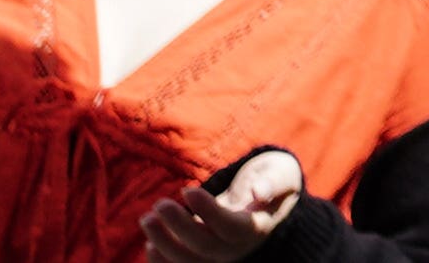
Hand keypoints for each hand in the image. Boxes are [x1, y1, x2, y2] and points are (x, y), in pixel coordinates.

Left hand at [143, 147, 301, 259]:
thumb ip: (274, 182)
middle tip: (159, 204)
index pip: (230, 226)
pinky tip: (149, 244)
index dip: (208, 211)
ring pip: (190, 262)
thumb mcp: (281, 174)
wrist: (267, 203)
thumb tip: (259, 191)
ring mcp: (218, 258)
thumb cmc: (273, 181)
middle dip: (179, 227)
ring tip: (147, 220)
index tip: (188, 189)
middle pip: (206, 247)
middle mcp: (236, 249)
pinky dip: (164, 262)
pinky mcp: (203, 259)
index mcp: (255, 227)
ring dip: (165, 245)